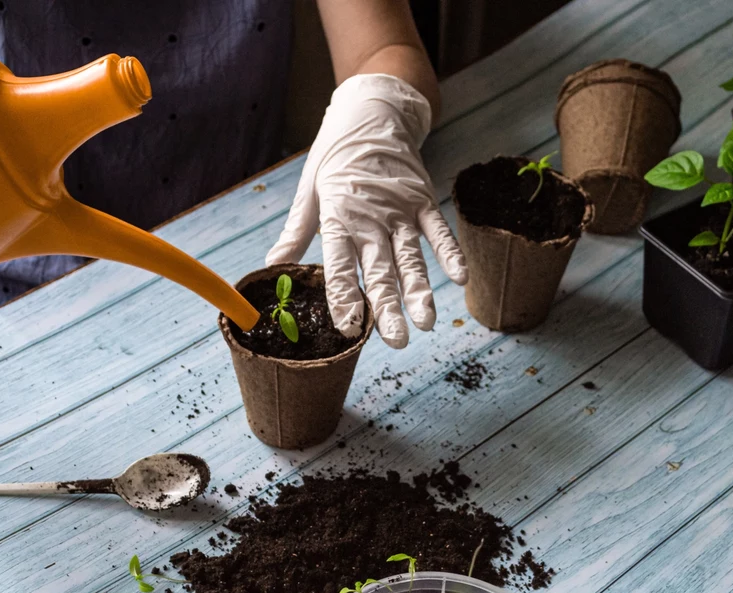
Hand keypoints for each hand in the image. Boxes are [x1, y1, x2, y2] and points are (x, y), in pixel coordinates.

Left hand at [267, 73, 467, 348]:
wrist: (373, 111)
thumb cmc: (335, 155)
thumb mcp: (309, 191)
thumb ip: (295, 233)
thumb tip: (272, 268)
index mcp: (339, 217)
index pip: (339, 265)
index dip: (343, 296)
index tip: (348, 327)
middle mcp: (371, 218)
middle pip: (380, 271)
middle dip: (387, 307)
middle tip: (394, 341)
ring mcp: (401, 210)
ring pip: (411, 258)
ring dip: (419, 291)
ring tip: (425, 323)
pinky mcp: (423, 201)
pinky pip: (439, 231)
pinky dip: (450, 253)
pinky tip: (460, 279)